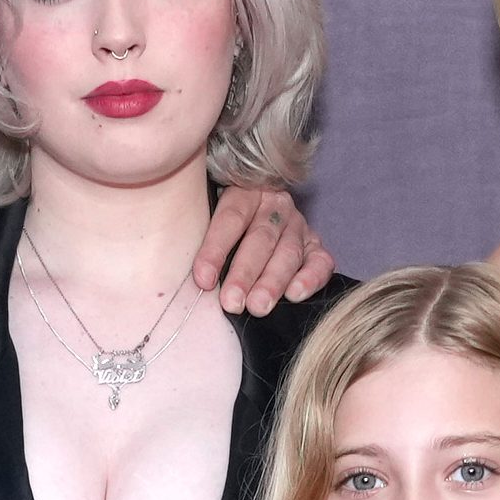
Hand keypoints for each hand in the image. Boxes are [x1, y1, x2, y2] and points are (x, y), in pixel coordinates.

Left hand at [193, 186, 333, 314]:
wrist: (256, 212)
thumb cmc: (221, 225)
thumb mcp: (207, 215)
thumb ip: (196, 232)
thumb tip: (179, 271)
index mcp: (245, 193)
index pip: (231, 218)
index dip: (216, 249)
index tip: (202, 280)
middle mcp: (276, 206)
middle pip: (260, 239)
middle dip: (245, 273)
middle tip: (232, 302)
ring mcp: (298, 226)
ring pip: (288, 252)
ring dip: (273, 282)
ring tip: (258, 307)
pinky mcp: (316, 246)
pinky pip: (320, 261)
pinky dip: (311, 278)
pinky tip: (295, 294)